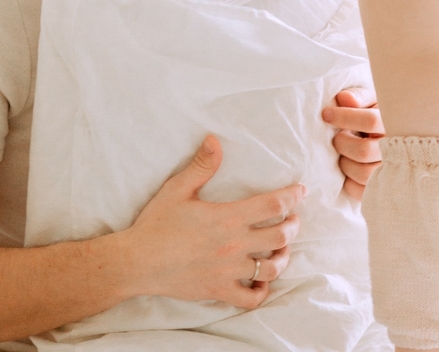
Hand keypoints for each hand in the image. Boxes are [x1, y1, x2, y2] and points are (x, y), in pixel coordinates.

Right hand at [126, 135, 305, 308]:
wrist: (138, 261)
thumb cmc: (157, 223)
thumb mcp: (178, 188)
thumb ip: (202, 165)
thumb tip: (215, 140)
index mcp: (227, 217)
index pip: (272, 206)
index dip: (291, 197)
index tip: (300, 191)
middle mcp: (234, 245)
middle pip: (280, 236)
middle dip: (293, 225)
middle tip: (293, 218)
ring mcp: (228, 271)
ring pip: (271, 268)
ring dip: (283, 257)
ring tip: (283, 249)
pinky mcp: (219, 290)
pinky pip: (251, 298)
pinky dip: (262, 290)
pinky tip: (262, 281)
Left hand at [323, 88, 383, 200]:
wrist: (392, 138)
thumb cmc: (377, 115)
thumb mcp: (372, 101)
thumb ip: (359, 97)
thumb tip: (343, 98)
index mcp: (394, 125)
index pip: (370, 121)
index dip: (343, 117)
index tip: (327, 114)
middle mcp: (398, 151)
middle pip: (363, 151)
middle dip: (342, 142)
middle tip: (338, 136)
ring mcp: (393, 173)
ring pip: (363, 174)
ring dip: (344, 162)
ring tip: (343, 153)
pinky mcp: (383, 190)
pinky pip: (361, 192)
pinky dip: (348, 180)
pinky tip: (349, 167)